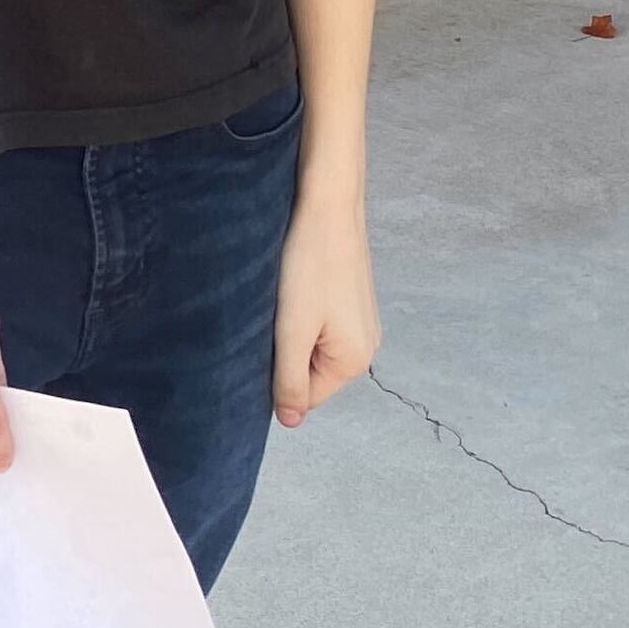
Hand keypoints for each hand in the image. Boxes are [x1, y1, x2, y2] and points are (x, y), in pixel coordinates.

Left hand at [272, 199, 377, 425]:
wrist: (329, 205)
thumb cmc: (310, 265)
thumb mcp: (292, 330)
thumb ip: (289, 380)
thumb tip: (290, 422)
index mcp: (354, 361)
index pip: (306, 397)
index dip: (276, 377)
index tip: (261, 344)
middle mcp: (367, 347)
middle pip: (311, 373)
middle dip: (286, 353)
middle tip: (271, 319)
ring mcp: (363, 323)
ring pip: (313, 347)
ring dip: (292, 332)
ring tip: (284, 301)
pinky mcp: (353, 300)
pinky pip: (321, 325)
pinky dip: (303, 315)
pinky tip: (295, 289)